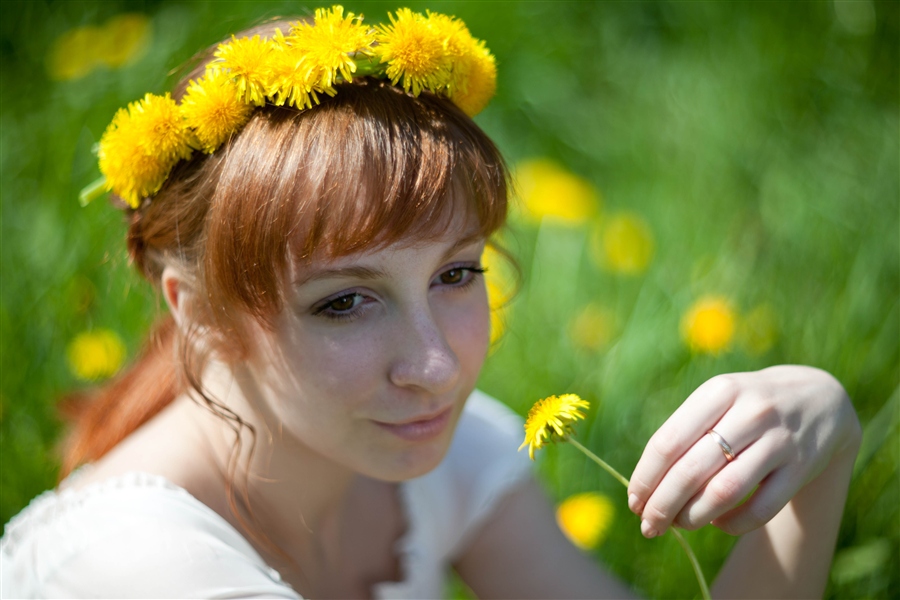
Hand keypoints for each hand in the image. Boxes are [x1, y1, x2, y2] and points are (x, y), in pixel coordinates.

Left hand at [627, 365, 859, 537]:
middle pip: (691, 470)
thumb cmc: (748, 406)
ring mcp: (779, 441)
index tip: (633, 502)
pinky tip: (718, 524)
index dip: (646, 478)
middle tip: (648, 525)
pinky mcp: (802, 467)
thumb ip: (683, 435)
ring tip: (678, 525)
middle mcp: (750, 413)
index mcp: (719, 392)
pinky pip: (761, 508)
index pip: (668, 442)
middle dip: (663, 505)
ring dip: (693, 516)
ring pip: (724, 491)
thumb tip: (645, 488)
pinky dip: (733, 524)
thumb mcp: (717, 401)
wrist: (821, 400)